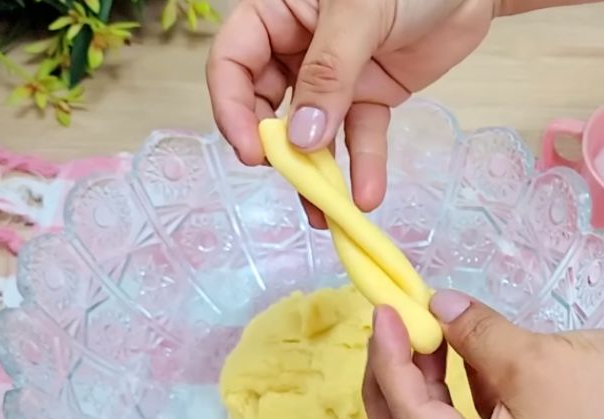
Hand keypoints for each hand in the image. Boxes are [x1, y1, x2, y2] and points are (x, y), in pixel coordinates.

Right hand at [206, 0, 496, 227]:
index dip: (233, 108)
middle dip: (278, 148)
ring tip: (325, 213)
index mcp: (276, 11)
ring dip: (318, 173)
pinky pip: (361, 135)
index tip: (252, 152)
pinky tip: (366, 195)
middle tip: (293, 180)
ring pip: (314, 131)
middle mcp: (296, 45)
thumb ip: (329, 74)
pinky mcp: (371, 95)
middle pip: (267, 105)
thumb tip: (302, 138)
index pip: (232, 62)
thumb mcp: (360, 12)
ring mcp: (334, 75)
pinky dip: (364, 165)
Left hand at [363, 289, 603, 418]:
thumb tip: (434, 307)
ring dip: (425, 389)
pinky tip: (464, 352)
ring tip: (426, 333)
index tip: (385, 312)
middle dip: (390, 390)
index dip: (390, 363)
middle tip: (387, 334)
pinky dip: (460, 395)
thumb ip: (475, 333)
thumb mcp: (536, 357)